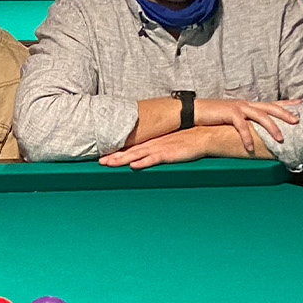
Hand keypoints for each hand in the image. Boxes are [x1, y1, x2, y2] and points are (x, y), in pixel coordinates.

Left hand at [100, 126, 230, 169]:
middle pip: (130, 151)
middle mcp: (153, 143)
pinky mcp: (168, 154)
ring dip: (122, 159)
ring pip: (137, 154)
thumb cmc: (187, 140)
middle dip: (114, 156)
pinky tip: (133, 166)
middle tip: (100, 161)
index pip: (131, 146)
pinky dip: (143, 162)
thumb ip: (158, 147)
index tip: (104, 154)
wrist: (203, 135)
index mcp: (153, 140)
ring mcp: (160, 148)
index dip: (117, 150)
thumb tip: (147, 155)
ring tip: (109, 163)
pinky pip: (153, 159)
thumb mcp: (169, 142)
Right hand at [195, 98, 300, 152]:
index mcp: (249, 105)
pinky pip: (242, 127)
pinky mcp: (229, 113)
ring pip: (261, 116)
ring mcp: (239, 108)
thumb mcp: (233, 118)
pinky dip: (247, 138)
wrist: (195, 111)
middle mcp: (247, 104)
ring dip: (272, 128)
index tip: (301, 103)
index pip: (272, 103)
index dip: (286, 104)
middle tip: (298, 121)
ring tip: (280, 139)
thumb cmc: (214, 116)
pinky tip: (251, 148)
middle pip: (271, 108)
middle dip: (285, 114)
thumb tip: (256, 132)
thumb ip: (246, 122)